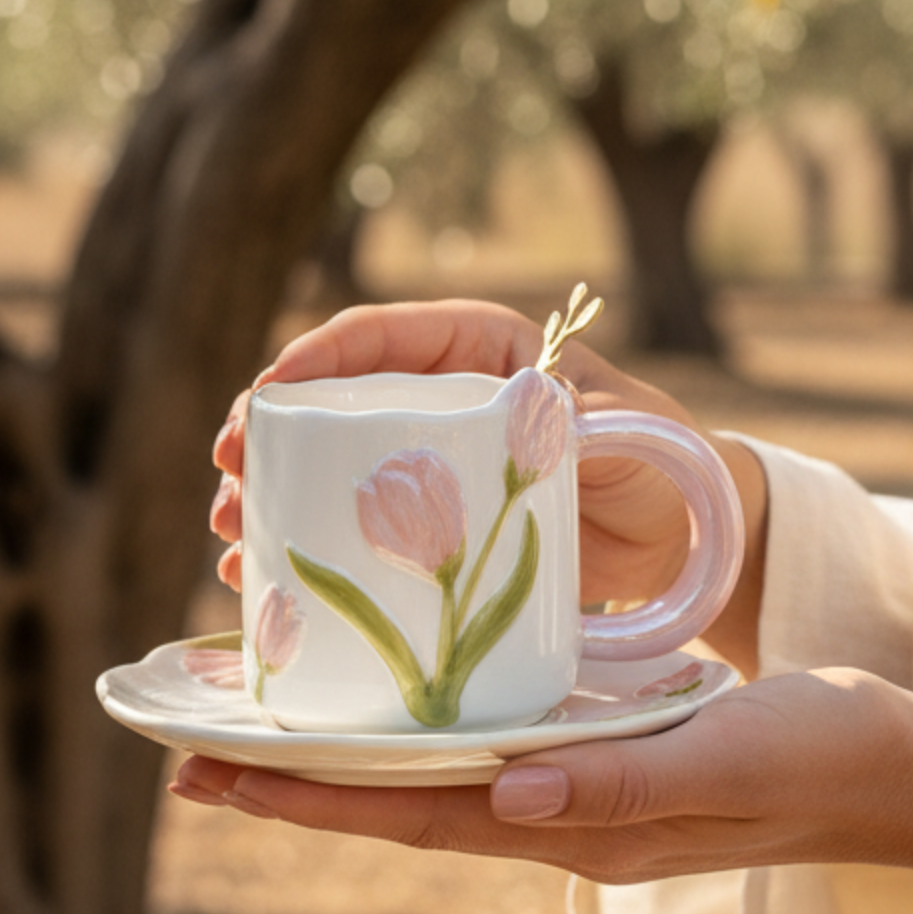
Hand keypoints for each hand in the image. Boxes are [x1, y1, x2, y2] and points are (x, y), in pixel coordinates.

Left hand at [170, 668, 912, 880]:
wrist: (903, 771)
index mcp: (576, 830)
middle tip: (187, 748)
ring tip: (253, 722)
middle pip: (399, 802)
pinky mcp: (596, 760)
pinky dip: (413, 731)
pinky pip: (478, 751)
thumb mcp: (729, 759)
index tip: (209, 772)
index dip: (310, 795)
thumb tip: (505, 793)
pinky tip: (382, 697)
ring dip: (341, 755)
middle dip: (294, 779)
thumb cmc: (826, 756)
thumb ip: (621, 782)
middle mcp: (556, 821)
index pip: (415, 815)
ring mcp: (573, 796)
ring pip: (430, 779)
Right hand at [208, 299, 769, 675]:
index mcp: (476, 350)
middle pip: (328, 405)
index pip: (379, 337)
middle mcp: (435, 402)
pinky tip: (256, 576)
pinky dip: (300, 551)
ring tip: (230, 530)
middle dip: (264, 437)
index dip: (312, 358)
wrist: (685, 540)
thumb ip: (580, 424)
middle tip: (226, 475)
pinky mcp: (424, 532)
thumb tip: (535, 421)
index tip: (264, 396)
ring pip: (322, 469)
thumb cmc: (664, 461)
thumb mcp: (626, 432)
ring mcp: (423, 469)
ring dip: (267, 496)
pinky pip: (346, 534)